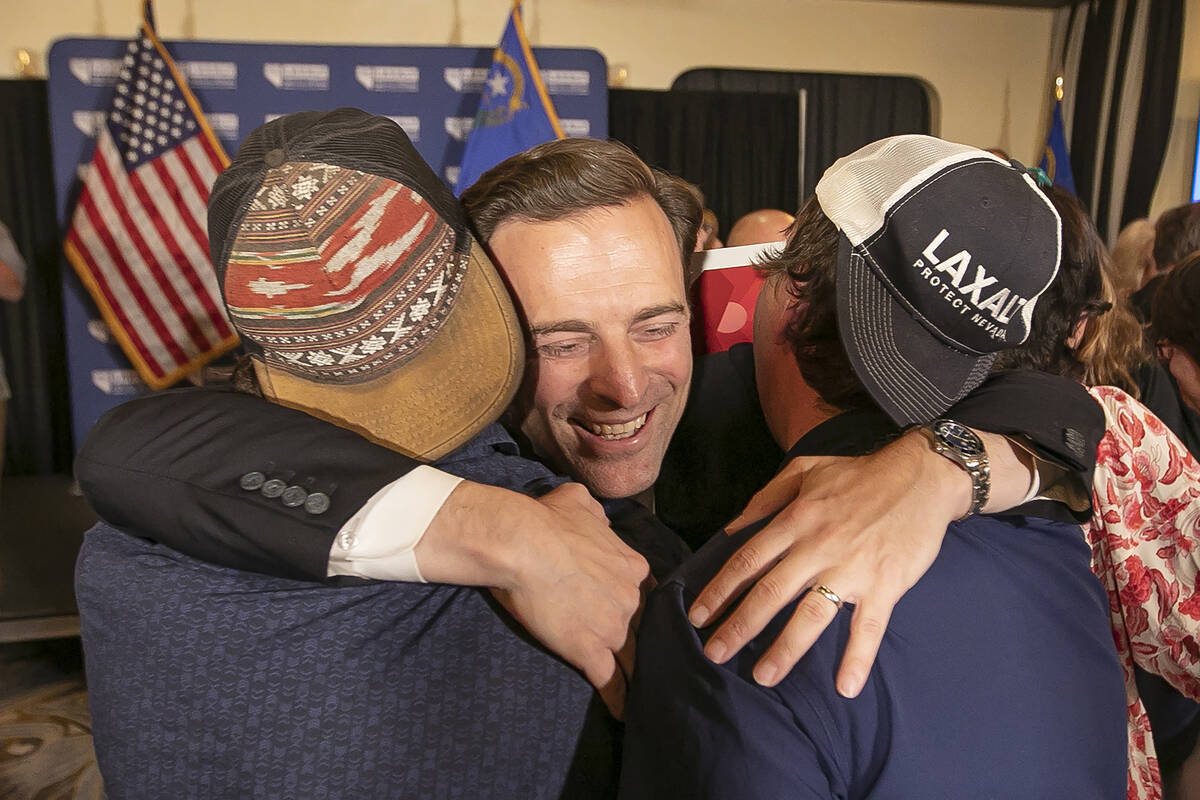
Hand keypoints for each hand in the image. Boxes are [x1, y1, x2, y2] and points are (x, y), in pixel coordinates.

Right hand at [489, 483, 651, 719]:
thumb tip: (597, 518)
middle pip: (647, 629)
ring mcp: (613, 627)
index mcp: (631, 566)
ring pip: (635, 659)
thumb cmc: (546, 519)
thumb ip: (596, 514)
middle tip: (653, 662)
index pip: (649, 593)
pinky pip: (612, 682)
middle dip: (650, 645)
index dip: (646, 608)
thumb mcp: (579, 502)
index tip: (644, 620)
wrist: (521, 543)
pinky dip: (619, 699)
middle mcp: (630, 598)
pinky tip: (624, 714)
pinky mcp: (589, 651)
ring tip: (647, 695)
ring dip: (641, 676)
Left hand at [686, 430, 968, 696]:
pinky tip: (845, 687)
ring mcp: (852, 568)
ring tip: (763, 677)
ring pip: (811, 615)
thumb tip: (730, 527)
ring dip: (785, 649)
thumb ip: (765, 498)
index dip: (720, 590)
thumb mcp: (805, 470)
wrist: (921, 476)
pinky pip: (869, 628)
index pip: (748, 561)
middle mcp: (818, 547)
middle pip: (770, 592)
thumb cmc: (860, 474)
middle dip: (739, 626)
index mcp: (796, 520)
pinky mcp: (886, 585)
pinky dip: (857, 658)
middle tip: (714, 655)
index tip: (698, 616)